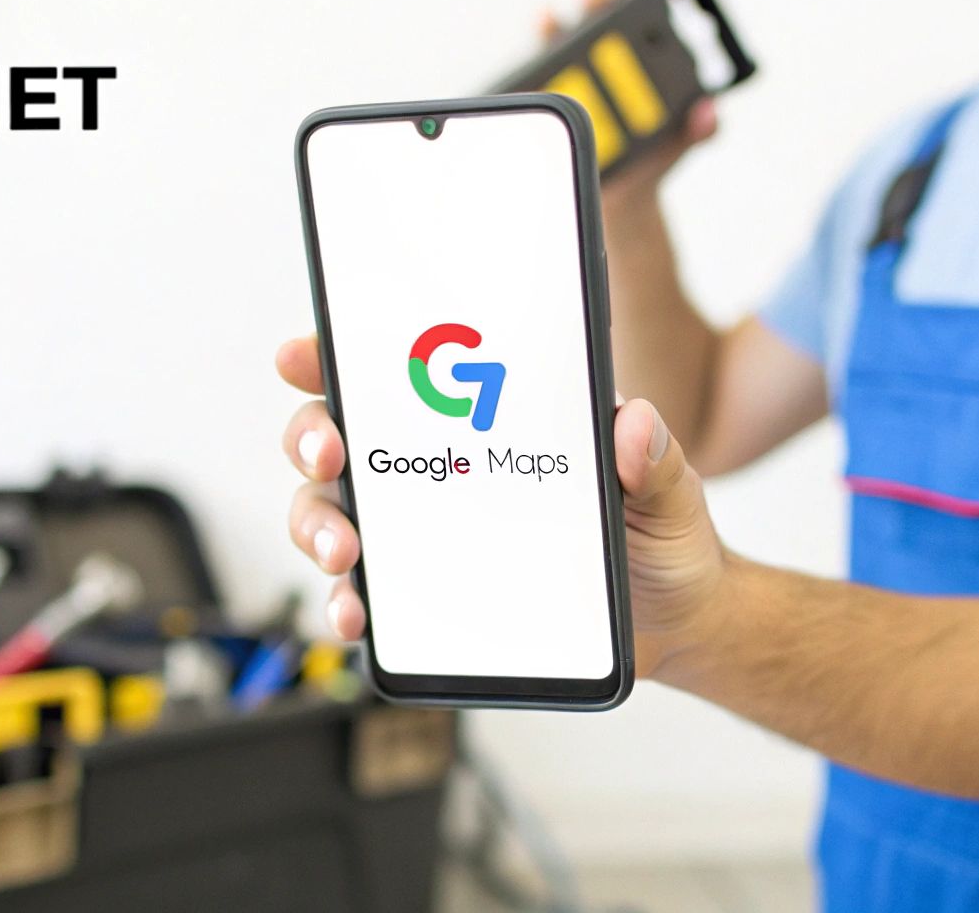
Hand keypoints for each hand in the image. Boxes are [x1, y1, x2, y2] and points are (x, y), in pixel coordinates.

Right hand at [276, 334, 728, 677]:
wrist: (674, 625)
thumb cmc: (662, 539)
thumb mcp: (670, 490)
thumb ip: (656, 457)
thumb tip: (632, 421)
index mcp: (486, 420)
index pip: (398, 373)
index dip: (337, 354)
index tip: (304, 354)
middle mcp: (440, 468)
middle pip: (342, 438)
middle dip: (313, 438)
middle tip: (330, 455)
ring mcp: (425, 533)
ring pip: (333, 512)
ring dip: (318, 524)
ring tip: (341, 551)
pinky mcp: (427, 595)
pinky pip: (364, 593)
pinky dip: (346, 601)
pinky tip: (354, 612)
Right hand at [539, 0, 719, 223]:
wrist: (625, 198)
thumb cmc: (657, 159)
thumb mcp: (683, 143)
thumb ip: (701, 129)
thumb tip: (709, 113)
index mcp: (646, 59)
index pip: (639, 10)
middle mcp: (610, 61)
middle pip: (599, 20)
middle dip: (596, 1)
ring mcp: (580, 80)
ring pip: (565, 45)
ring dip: (556, 28)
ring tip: (550, 17)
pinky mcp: (556, 102)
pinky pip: (541, 81)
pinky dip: (533, 69)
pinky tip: (528, 65)